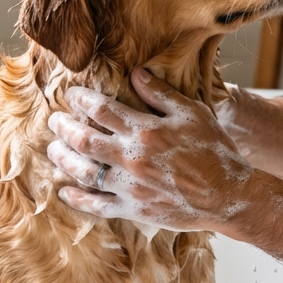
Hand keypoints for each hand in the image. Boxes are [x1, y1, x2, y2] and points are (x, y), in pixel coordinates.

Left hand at [46, 68, 255, 230]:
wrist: (228, 195)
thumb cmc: (214, 150)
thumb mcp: (192, 113)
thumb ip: (161, 94)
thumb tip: (135, 73)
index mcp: (145, 131)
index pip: (102, 110)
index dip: (82, 99)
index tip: (72, 94)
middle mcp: (132, 158)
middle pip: (84, 140)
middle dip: (64, 127)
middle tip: (54, 120)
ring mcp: (130, 186)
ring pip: (84, 172)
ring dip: (63, 159)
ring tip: (54, 149)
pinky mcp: (134, 209)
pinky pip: (98, 206)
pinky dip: (78, 199)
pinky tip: (65, 192)